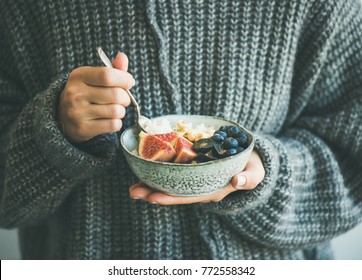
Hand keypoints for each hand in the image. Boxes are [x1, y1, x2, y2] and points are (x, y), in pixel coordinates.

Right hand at [58, 52, 134, 142]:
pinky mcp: (82, 128)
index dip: (124, 79)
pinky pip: (113, 125)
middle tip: (123, 99)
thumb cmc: (86, 94)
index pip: (107, 75)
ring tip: (115, 110)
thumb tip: (123, 57)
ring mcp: (77, 112)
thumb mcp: (94, 78)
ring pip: (116, 111)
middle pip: (116, 95)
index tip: (129, 82)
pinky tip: (109, 120)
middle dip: (126, 98)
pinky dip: (117, 123)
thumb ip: (112, 69)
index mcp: (79, 76)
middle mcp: (75, 93)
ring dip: (121, 111)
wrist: (63, 117)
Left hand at [129, 150, 265, 204]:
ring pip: (171, 184)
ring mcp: (195, 179)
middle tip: (132, 191)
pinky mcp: (193, 169)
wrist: (251, 161)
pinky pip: (175, 173)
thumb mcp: (255, 173)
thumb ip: (249, 178)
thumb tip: (238, 181)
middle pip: (174, 193)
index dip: (170, 198)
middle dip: (153, 193)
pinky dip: (160, 171)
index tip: (151, 198)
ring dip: (151, 184)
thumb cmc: (252, 168)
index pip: (188, 197)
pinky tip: (146, 169)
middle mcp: (200, 188)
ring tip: (132, 185)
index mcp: (213, 191)